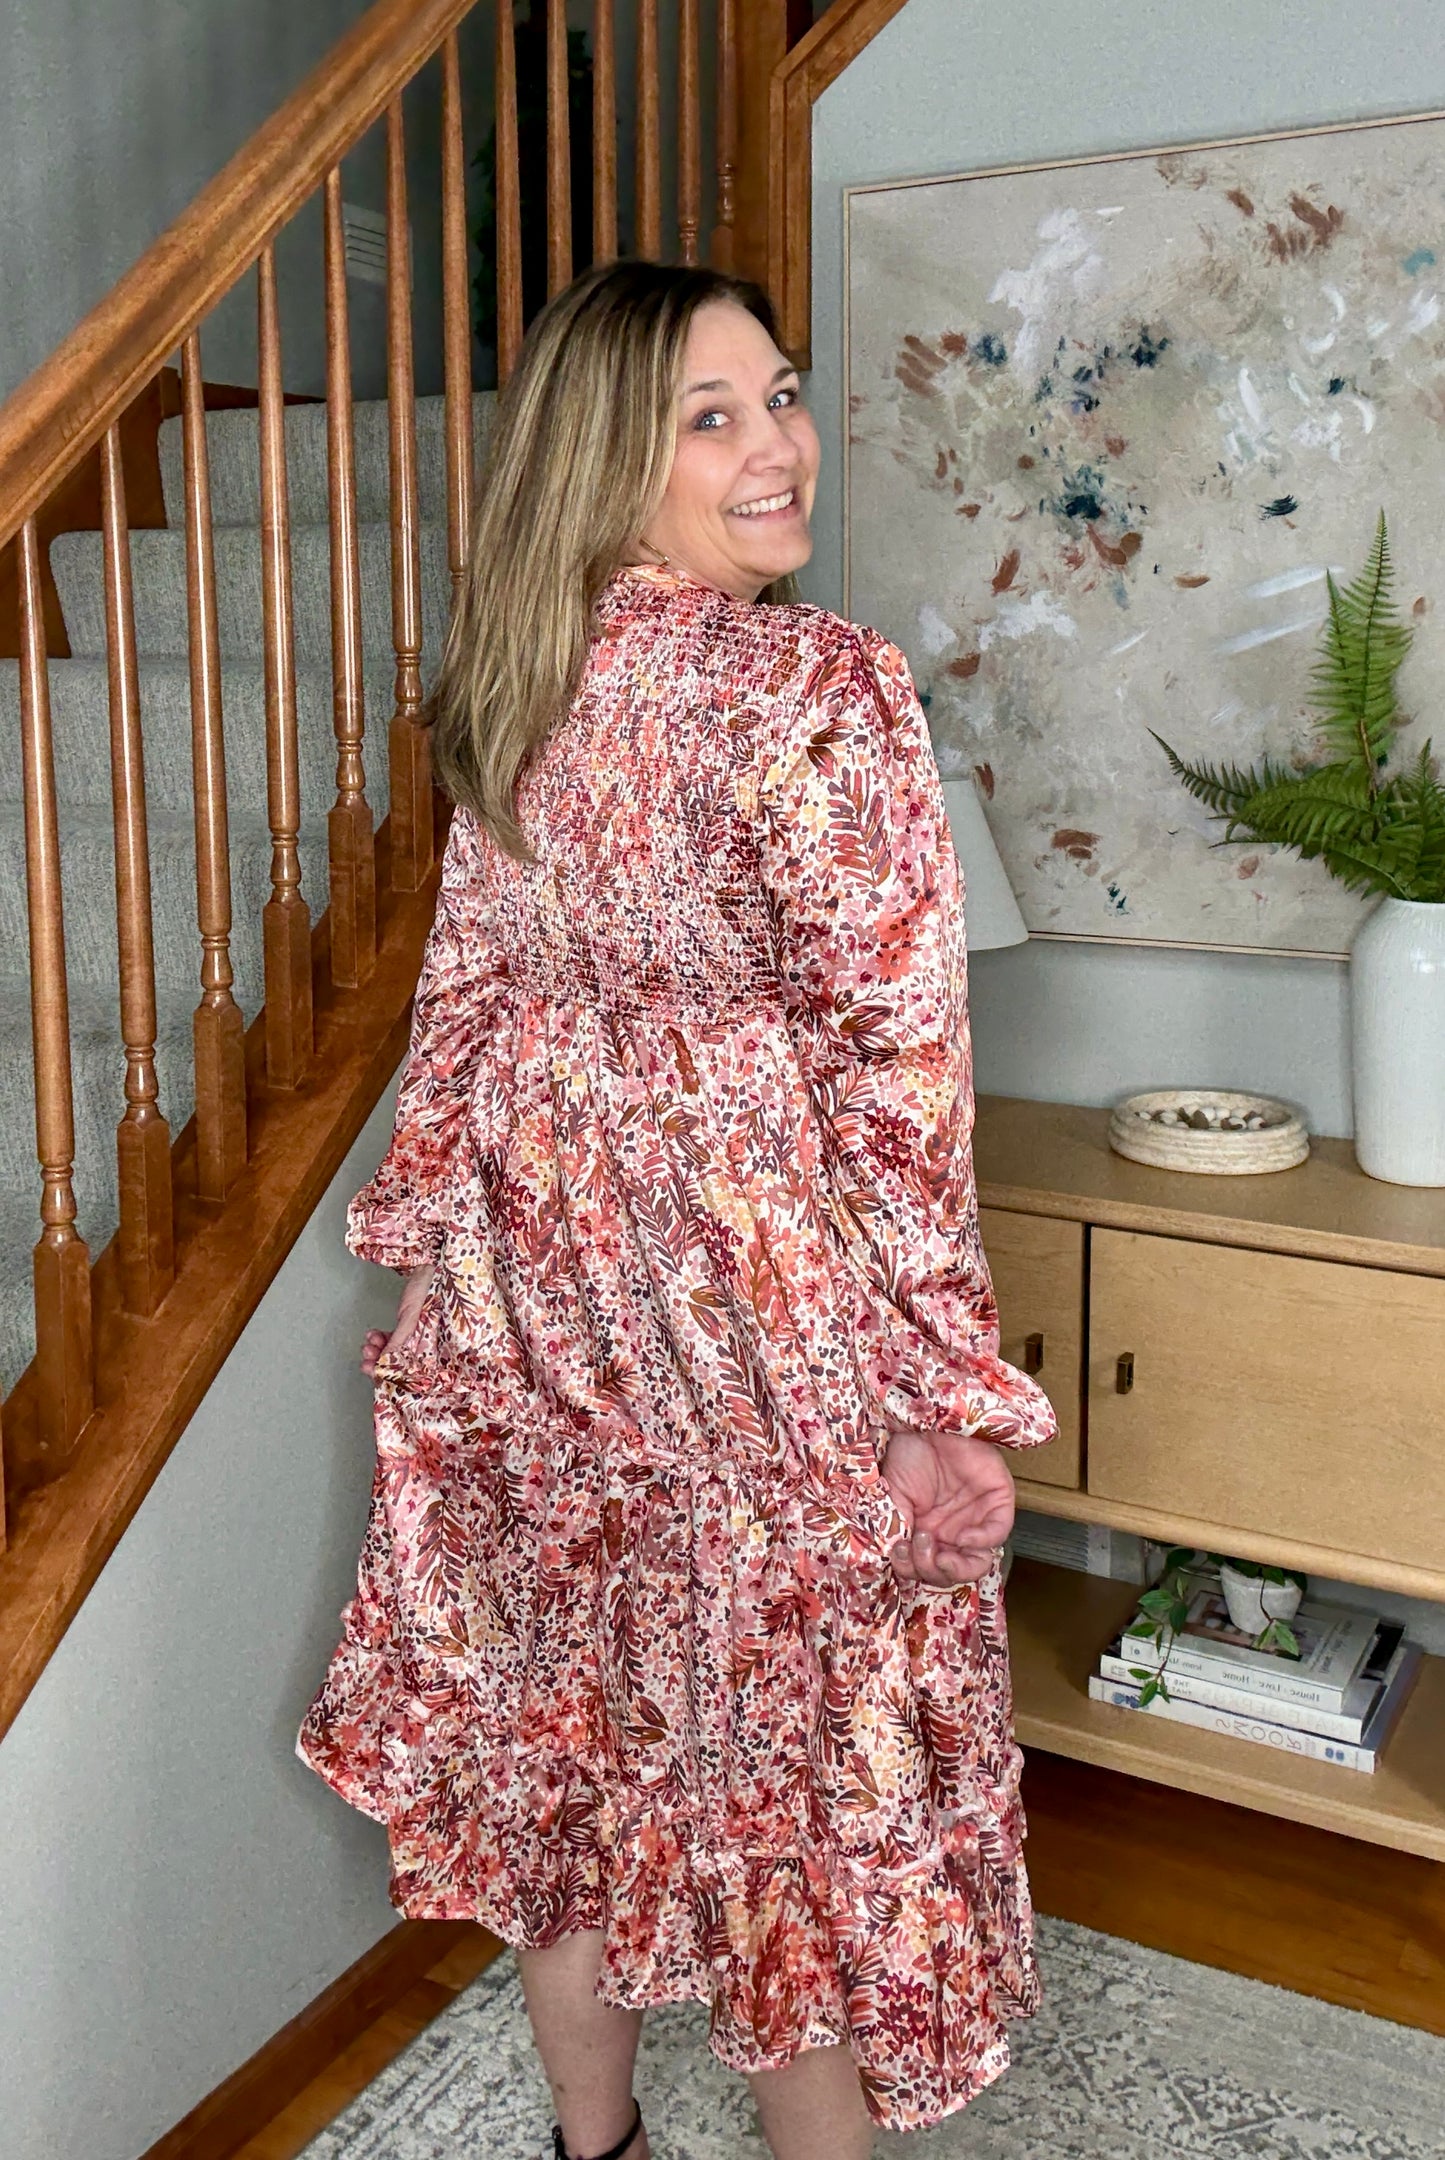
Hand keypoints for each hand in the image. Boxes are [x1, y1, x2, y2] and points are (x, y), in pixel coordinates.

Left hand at [361, 1264, 434, 1377]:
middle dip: (380, 1361)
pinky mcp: (408, 1325)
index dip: (389, 1372)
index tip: (372, 1370)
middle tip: (366, 1360)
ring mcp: (416, 1335)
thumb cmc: (429, 1290)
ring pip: (394, 1350)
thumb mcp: (412, 1318)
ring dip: (378, 1349)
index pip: (408, 1368)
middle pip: (400, 1361)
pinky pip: (393, 1338)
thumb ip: (399, 1340)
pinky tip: (373, 1336)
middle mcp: (424, 1343)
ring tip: (369, 1345)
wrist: (429, 1270)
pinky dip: (381, 1339)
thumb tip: (385, 1361)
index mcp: (431, 1345)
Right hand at [880, 1427, 1015, 1588]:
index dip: (914, 1570)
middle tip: (916, 1548)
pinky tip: (963, 1537)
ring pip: (977, 1562)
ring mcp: (975, 1518)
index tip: (899, 1553)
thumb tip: (894, 1559)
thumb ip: (895, 1529)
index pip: (927, 1569)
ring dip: (955, 1567)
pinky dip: (981, 1542)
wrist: (923, 1421)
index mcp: (926, 1532)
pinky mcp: (997, 1501)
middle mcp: (951, 1530)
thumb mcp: (891, 1498)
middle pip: (950, 1572)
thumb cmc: (906, 1454)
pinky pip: (997, 1533)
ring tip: (935, 1550)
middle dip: (931, 1570)